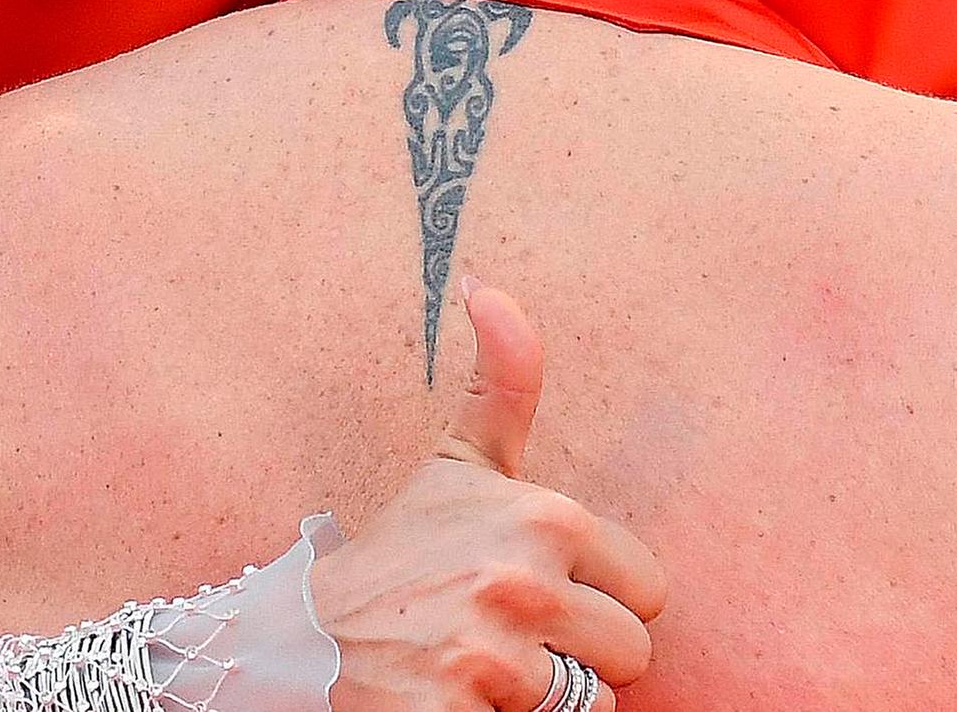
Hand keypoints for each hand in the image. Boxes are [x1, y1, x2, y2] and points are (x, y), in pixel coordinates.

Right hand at [310, 282, 667, 710]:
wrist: (306, 634)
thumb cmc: (403, 549)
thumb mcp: (459, 464)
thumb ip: (502, 381)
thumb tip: (489, 286)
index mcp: (544, 517)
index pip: (650, 594)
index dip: (599, 601)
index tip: (532, 590)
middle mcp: (520, 580)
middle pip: (631, 654)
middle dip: (578, 656)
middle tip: (505, 634)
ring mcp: (488, 653)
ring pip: (588, 705)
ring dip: (541, 698)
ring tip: (481, 669)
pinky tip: (453, 699)